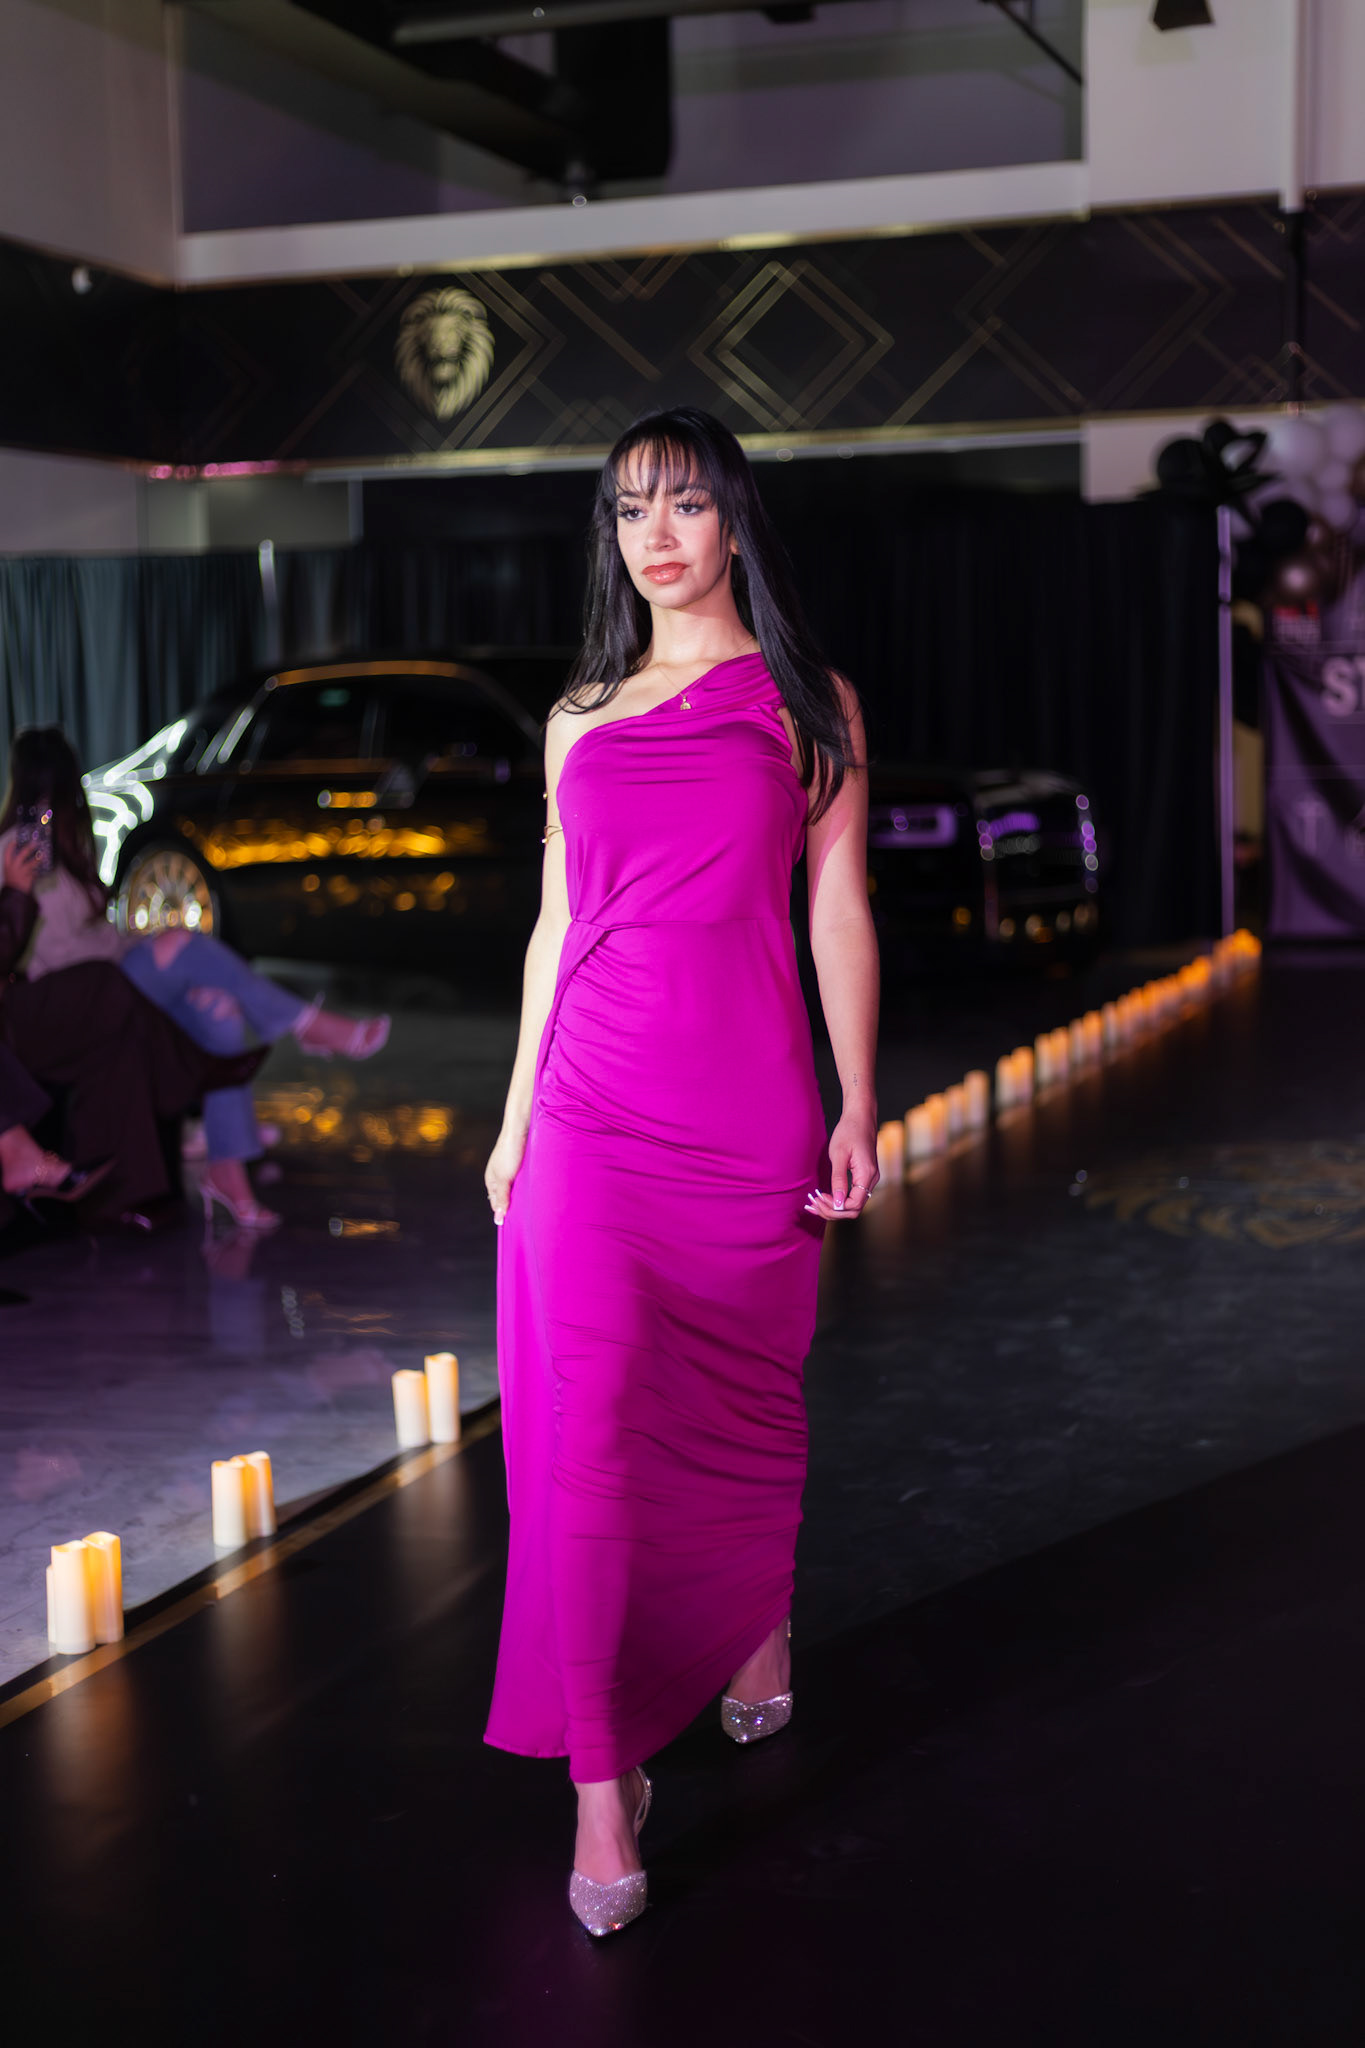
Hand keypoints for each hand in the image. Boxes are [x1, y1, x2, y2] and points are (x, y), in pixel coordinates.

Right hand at [2, 838, 41, 893]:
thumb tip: (25, 852)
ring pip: (30, 864)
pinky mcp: (28, 879)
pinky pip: (35, 873)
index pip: (7, 852)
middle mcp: (14, 868)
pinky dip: (38, 871)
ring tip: (43, 855)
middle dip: (28, 848)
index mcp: (7, 865)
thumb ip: (15, 862)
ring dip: (37, 859)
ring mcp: (21, 873)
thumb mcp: (10, 869)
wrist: (13, 892)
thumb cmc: (12, 879)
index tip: (15, 840)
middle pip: (22, 855)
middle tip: (35, 843)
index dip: (11, 846)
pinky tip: (42, 868)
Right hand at [485, 1123, 527, 1226]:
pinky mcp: (521, 1165)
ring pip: (516, 1189)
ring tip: (534, 1206)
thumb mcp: (504, 1178)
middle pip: (506, 1197)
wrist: (521, 1128)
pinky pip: (524, 1180)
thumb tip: (498, 1219)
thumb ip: (501, 1198)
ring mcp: (510, 1170)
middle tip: (527, 1218)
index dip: (504, 1213)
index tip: (516, 1225)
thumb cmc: (509, 1152)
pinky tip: (537, 1191)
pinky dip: (529, 1186)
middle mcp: (499, 1176)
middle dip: (514, 1205)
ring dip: (523, 1196)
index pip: (496, 1203)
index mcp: (490, 1180)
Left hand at [805, 1108, 878, 1222]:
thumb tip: (837, 1203)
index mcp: (867, 1174)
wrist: (860, 1117)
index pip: (854, 1205)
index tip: (819, 1198)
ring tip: (814, 1203)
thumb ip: (838, 1180)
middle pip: (854, 1209)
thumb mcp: (839, 1154)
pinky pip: (852, 1195)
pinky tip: (824, 1197)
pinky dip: (838, 1200)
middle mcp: (871, 1180)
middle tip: (813, 1204)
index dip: (835, 1207)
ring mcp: (869, 1179)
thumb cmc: (849, 1131)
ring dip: (834, 1207)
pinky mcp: (864, 1177)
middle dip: (832, 1210)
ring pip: (853, 1204)